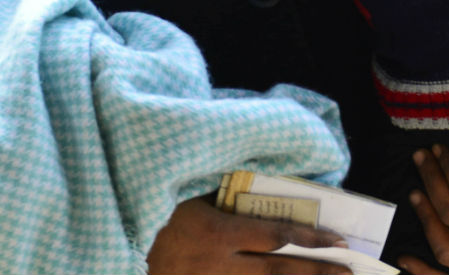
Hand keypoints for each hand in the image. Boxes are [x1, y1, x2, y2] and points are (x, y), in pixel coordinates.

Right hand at [146, 195, 351, 274]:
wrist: (108, 242)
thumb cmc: (147, 209)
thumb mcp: (185, 193)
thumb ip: (221, 192)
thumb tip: (260, 182)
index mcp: (216, 234)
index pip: (275, 238)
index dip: (310, 242)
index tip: (340, 242)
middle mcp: (216, 267)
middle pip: (277, 273)